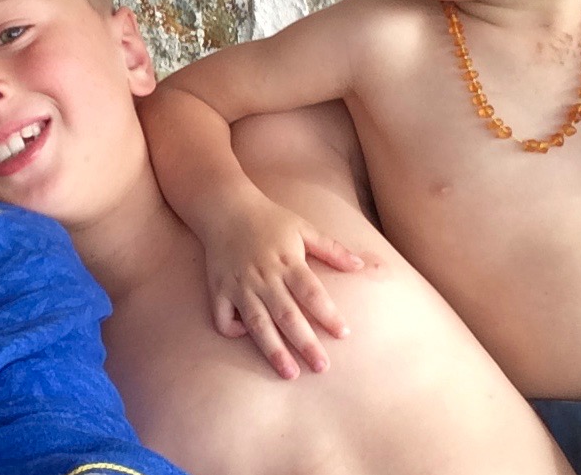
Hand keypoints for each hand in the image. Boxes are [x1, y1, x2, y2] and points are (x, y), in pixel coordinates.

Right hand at [201, 194, 362, 378]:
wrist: (224, 207)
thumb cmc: (268, 219)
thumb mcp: (303, 228)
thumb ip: (332, 249)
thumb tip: (361, 265)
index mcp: (286, 261)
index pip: (310, 292)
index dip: (327, 314)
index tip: (343, 334)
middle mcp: (263, 276)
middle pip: (287, 314)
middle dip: (305, 343)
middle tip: (322, 367)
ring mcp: (239, 285)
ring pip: (258, 322)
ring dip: (273, 349)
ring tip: (290, 373)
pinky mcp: (218, 289)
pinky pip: (223, 317)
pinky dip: (233, 329)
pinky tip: (246, 337)